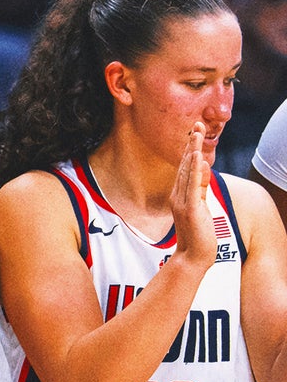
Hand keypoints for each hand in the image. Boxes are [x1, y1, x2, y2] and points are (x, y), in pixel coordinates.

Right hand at [170, 122, 214, 269]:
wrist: (193, 256)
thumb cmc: (197, 236)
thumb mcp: (200, 208)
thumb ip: (200, 189)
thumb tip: (204, 171)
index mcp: (179, 195)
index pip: (186, 168)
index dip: (190, 149)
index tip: (194, 133)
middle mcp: (178, 195)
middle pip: (185, 165)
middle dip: (191, 144)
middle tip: (196, 124)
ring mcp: (183, 201)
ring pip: (188, 171)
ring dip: (192, 151)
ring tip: (197, 134)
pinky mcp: (191, 208)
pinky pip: (193, 185)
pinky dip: (195, 170)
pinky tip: (197, 157)